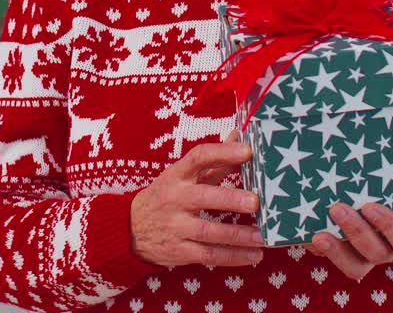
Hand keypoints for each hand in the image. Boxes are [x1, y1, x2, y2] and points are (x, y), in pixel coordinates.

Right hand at [130, 139, 264, 267]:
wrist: (130, 229)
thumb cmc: (165, 197)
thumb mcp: (182, 176)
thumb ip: (213, 161)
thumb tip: (238, 136)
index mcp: (177, 175)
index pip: (198, 158)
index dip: (223, 152)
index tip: (248, 150)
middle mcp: (175, 199)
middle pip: (203, 197)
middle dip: (230, 199)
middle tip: (255, 202)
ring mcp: (175, 226)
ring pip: (208, 231)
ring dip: (237, 235)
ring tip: (262, 236)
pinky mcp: (179, 251)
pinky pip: (208, 255)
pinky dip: (233, 257)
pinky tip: (254, 255)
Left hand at [306, 165, 392, 280]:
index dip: (387, 226)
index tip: (371, 207)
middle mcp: (388, 252)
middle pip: (370, 252)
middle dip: (353, 231)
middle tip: (336, 208)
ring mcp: (366, 255)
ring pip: (349, 262)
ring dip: (331, 250)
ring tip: (315, 233)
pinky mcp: (347, 251)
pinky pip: (332, 255)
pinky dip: (316, 247)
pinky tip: (301, 232)